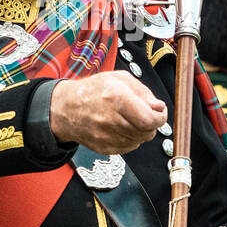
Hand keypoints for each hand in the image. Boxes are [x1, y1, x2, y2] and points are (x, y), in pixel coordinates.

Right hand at [50, 71, 166, 154]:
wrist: (66, 109)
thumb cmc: (93, 91)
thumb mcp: (119, 79)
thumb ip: (143, 92)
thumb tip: (159, 107)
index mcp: (116, 98)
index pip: (149, 119)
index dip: (160, 118)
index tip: (160, 113)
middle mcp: (111, 119)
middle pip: (147, 132)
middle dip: (152, 124)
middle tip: (146, 115)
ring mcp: (106, 136)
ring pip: (139, 140)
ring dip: (141, 131)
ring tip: (131, 119)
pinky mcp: (104, 148)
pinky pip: (129, 147)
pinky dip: (131, 138)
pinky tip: (122, 127)